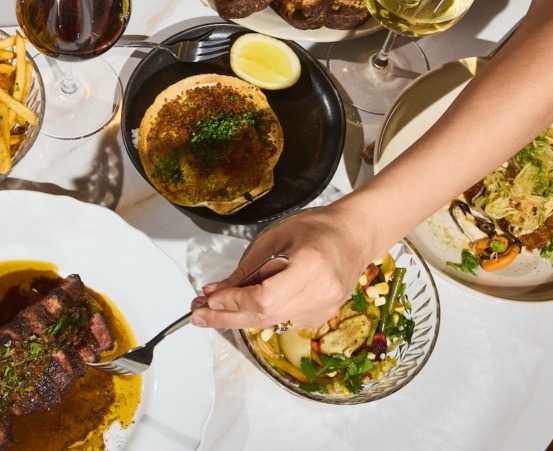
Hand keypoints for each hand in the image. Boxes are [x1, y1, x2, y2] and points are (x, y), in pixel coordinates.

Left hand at [191, 202, 375, 329]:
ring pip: (270, 322)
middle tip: (197, 315)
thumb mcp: (276, 237)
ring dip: (238, 317)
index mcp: (311, 266)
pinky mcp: (322, 316)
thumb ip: (247, 267)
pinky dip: (260, 314)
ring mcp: (324, 308)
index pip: (264, 298)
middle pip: (264, 317)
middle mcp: (321, 293)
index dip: (233, 302)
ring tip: (212, 309)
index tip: (208, 299)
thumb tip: (216, 291)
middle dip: (227, 317)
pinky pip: (282, 320)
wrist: (355, 236)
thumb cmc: (317, 228)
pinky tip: (242, 305)